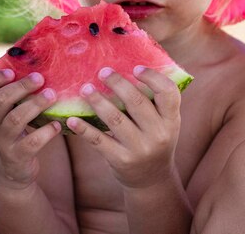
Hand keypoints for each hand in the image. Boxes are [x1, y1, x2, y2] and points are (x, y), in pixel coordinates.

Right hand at [0, 70, 60, 189]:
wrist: (10, 172)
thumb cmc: (12, 132)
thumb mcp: (5, 115)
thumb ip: (13, 95)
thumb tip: (37, 64)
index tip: (11, 72)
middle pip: (0, 101)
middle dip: (21, 87)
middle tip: (40, 78)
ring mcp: (2, 142)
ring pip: (15, 120)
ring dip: (35, 105)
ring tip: (52, 95)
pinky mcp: (17, 157)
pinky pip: (31, 143)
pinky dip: (45, 132)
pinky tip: (57, 124)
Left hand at [66, 66, 181, 188]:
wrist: (151, 179)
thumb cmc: (154, 140)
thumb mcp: (164, 123)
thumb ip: (154, 102)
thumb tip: (129, 66)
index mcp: (172, 120)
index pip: (168, 93)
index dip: (153, 77)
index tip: (135, 67)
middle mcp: (159, 134)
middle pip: (137, 102)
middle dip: (117, 83)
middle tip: (102, 72)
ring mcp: (140, 149)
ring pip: (115, 118)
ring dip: (97, 101)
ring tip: (85, 88)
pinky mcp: (121, 160)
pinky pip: (99, 140)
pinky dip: (83, 128)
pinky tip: (72, 119)